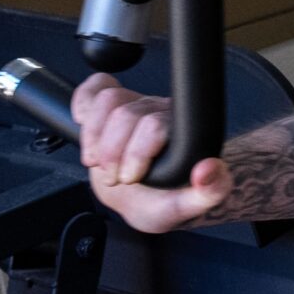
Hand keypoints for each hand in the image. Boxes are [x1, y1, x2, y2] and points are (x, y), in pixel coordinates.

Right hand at [72, 73, 232, 232]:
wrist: (144, 198)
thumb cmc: (164, 201)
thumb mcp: (186, 207)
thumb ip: (208, 193)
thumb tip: (210, 170)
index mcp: (184, 133)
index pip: (154, 125)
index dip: (135, 153)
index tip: (129, 178)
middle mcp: (161, 113)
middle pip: (126, 114)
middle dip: (110, 152)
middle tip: (113, 178)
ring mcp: (137, 105)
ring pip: (108, 99)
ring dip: (93, 134)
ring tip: (96, 161)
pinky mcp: (114, 105)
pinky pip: (96, 86)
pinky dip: (83, 103)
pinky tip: (84, 126)